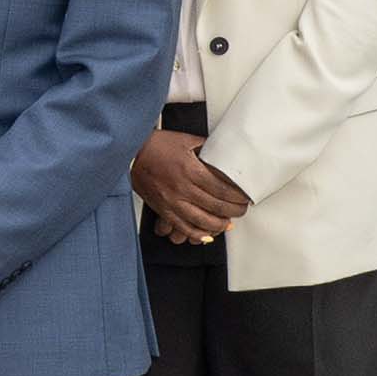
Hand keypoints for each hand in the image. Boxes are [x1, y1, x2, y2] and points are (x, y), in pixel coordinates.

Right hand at [130, 128, 249, 243]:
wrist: (132, 152)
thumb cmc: (157, 145)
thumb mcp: (186, 140)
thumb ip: (207, 147)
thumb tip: (225, 151)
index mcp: (190, 170)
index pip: (221, 189)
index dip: (237, 196)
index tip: (244, 197)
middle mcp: (181, 188)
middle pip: (215, 206)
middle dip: (233, 211)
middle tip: (241, 210)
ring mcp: (171, 200)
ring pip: (200, 220)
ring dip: (218, 225)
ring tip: (228, 223)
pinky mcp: (162, 208)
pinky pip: (181, 227)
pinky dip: (196, 233)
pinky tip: (206, 235)